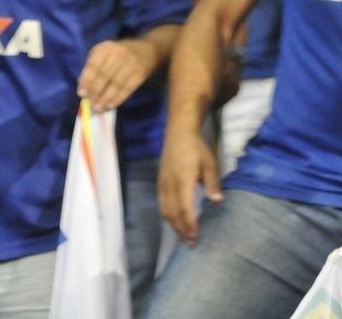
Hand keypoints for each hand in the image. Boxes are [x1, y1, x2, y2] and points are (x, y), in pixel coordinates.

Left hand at [77, 39, 157, 111]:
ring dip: (106, 98)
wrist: (147, 49)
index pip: (94, 66)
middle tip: (90, 104)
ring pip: (116, 84)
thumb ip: (93, 66)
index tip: (81, 94)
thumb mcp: (104, 53)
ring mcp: (130, 64)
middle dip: (96, 92)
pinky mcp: (140, 74)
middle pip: (104, 76)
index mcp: (105, 48)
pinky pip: (127, 89)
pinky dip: (118, 99)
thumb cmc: (119, 52)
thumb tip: (82, 84)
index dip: (87, 80)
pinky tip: (110, 105)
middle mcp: (118, 54)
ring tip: (98, 108)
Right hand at [158, 129, 223, 243]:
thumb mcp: (210, 164)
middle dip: (181, 230)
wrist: (179, 134)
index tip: (195, 237)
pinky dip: (168, 216)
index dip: (189, 224)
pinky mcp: (160, 182)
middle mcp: (169, 185)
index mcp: (182, 181)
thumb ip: (213, 183)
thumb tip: (218, 201)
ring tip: (183, 236)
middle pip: (172, 213)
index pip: (184, 208)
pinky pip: (162, 204)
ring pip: (164, 210)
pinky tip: (175, 221)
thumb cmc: (197, 149)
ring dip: (173, 225)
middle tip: (191, 244)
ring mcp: (162, 183)